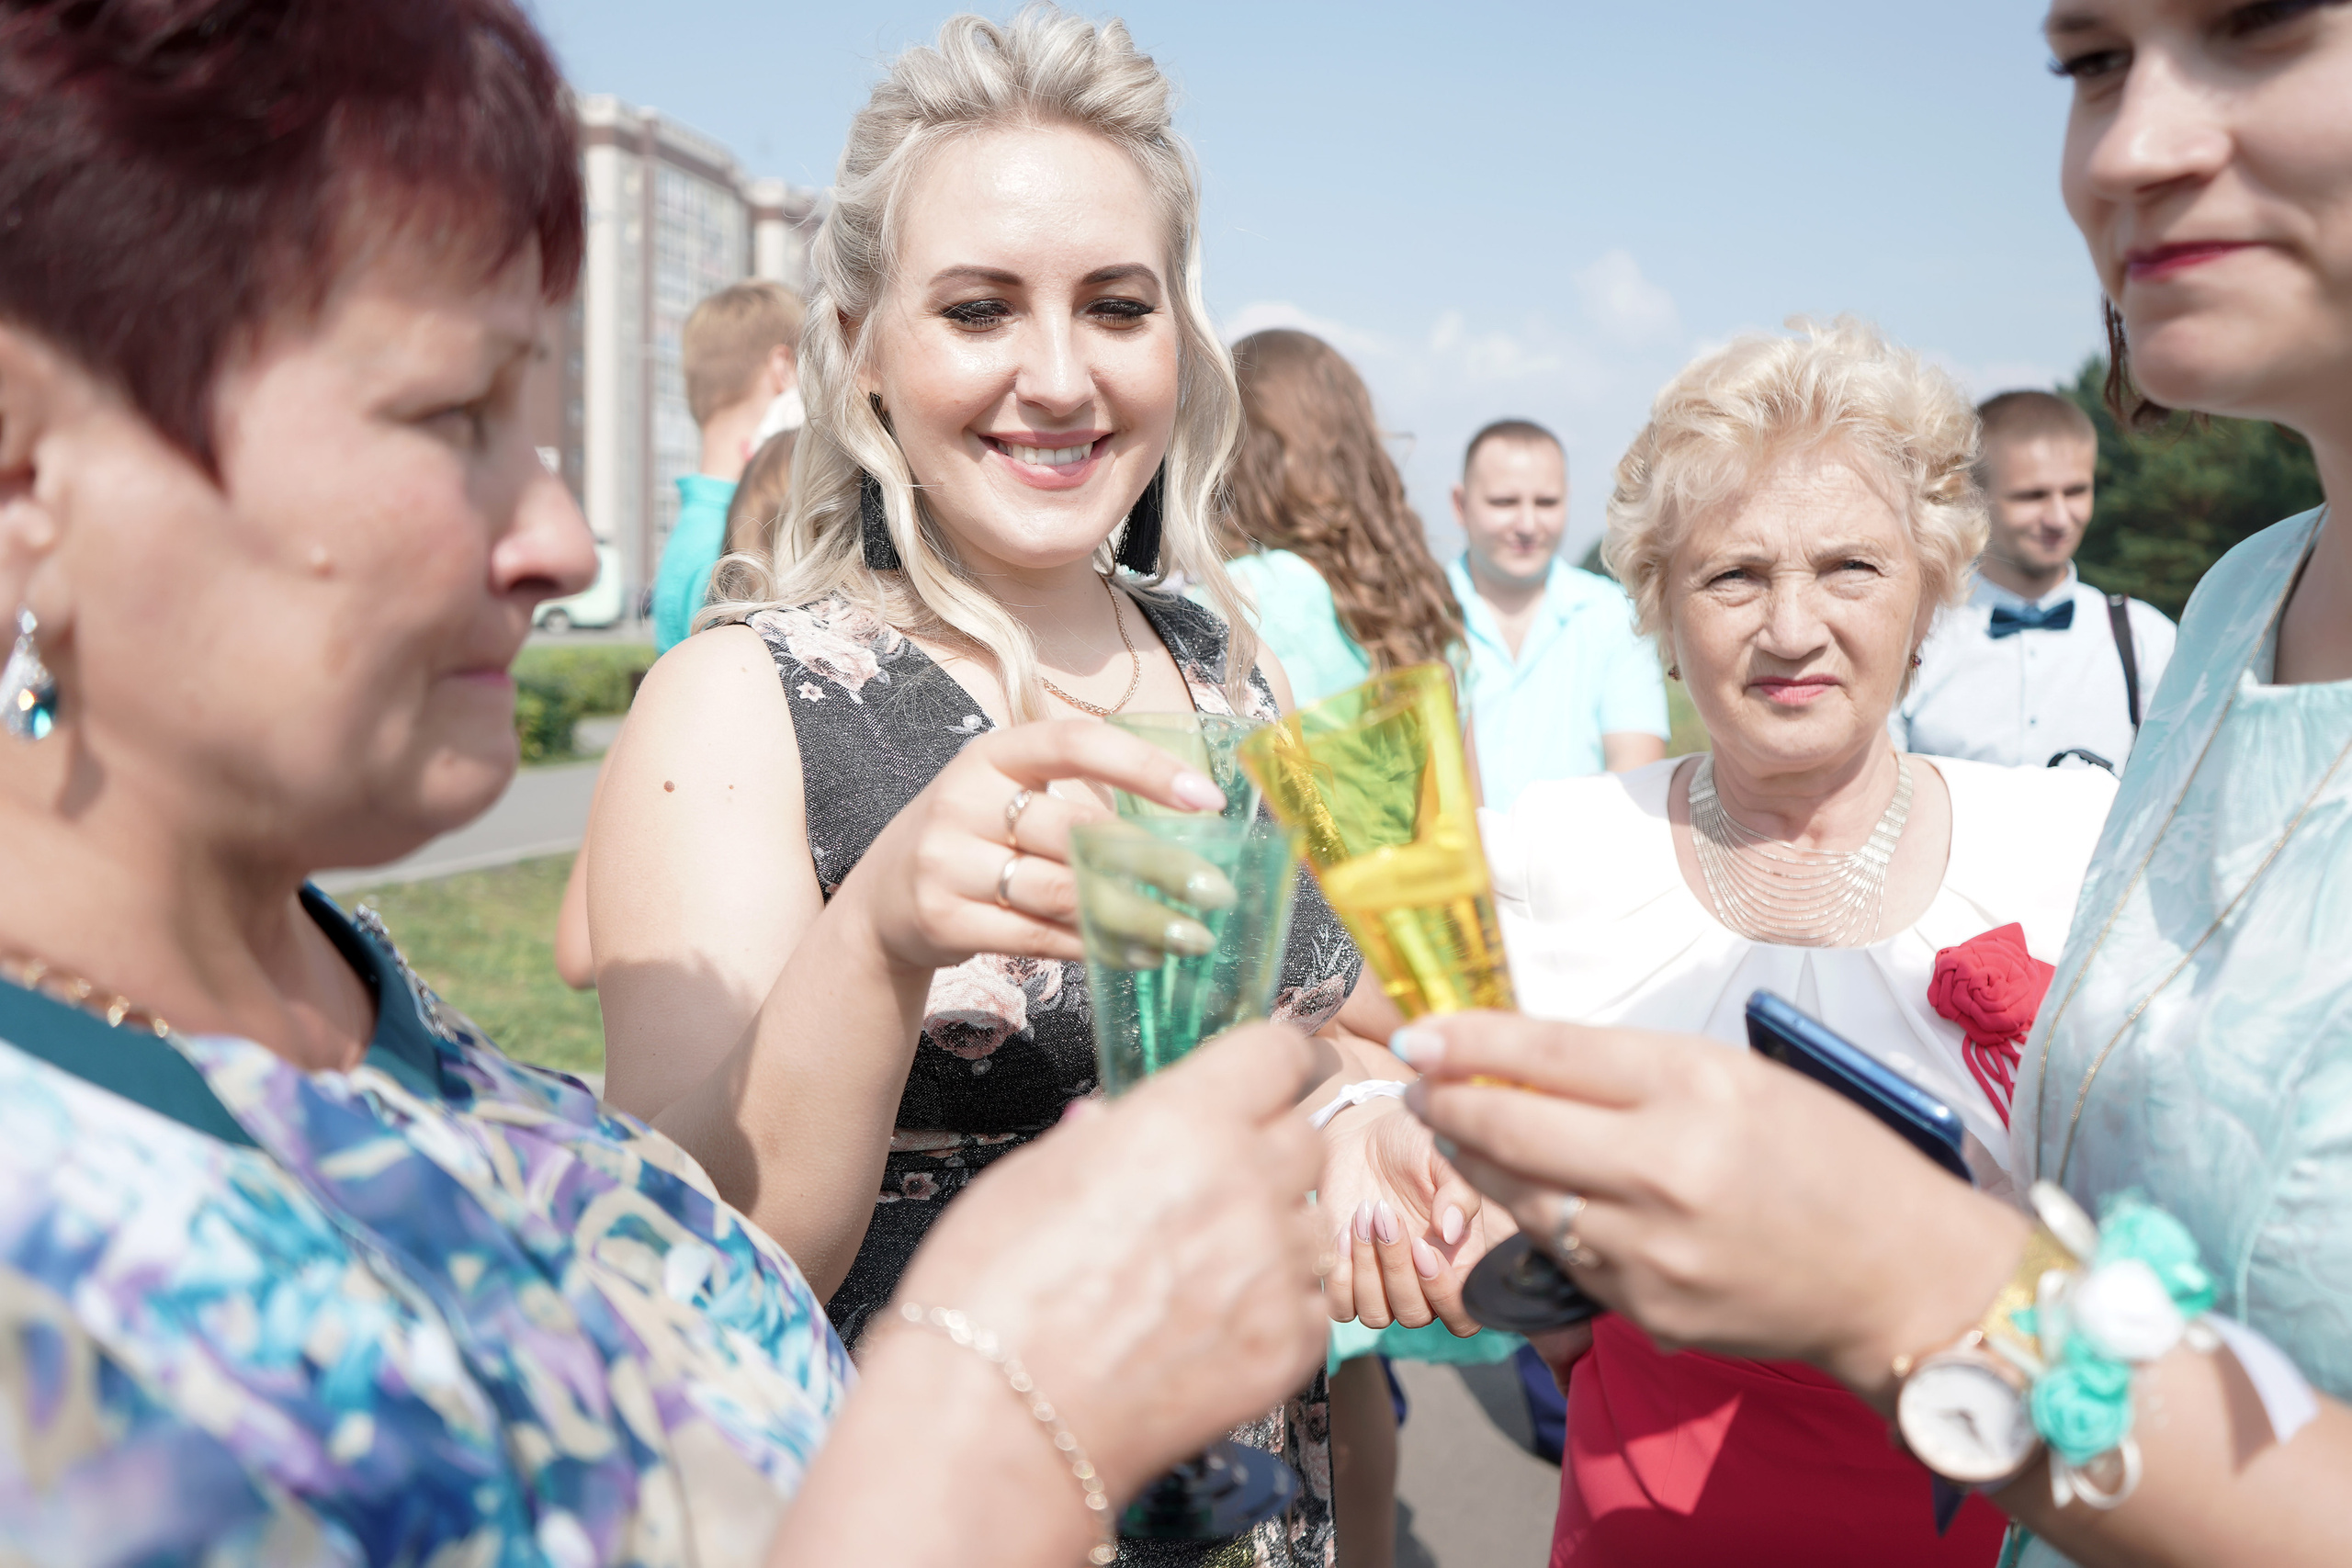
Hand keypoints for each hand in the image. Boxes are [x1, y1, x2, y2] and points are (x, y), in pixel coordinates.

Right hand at [835, 719, 1229, 975]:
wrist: (883, 899)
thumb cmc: (975, 838)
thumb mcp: (1008, 796)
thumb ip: (1077, 801)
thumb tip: (1189, 829)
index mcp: (993, 754)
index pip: (1075, 744)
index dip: (1144, 768)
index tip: (1207, 799)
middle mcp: (964, 799)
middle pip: (1077, 831)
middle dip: (1157, 864)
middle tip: (1216, 891)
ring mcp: (947, 861)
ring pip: (1060, 891)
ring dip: (1135, 917)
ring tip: (1189, 936)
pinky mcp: (943, 919)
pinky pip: (1035, 936)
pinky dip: (1093, 947)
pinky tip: (1137, 955)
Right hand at [891, 1024, 1329, 1496]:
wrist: (996, 1423)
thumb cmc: (991, 1291)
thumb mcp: (1031, 1174)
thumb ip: (1102, 1137)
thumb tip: (1117, 1124)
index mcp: (1184, 1121)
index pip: (1278, 1053)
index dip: (1278, 1059)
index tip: (1275, 1072)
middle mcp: (1247, 1184)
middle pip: (1307, 1136)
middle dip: (1272, 1146)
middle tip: (1222, 1179)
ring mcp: (1275, 1270)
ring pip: (1312, 1223)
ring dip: (1276, 1230)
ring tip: (1202, 1265)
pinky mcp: (1289, 1347)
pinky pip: (1309, 1301)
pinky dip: (1274, 1304)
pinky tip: (1210, 1322)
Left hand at [1315, 1099, 1496, 1335]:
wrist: (1362, 1138)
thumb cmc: (1412, 1146)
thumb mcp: (1442, 1158)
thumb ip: (1457, 1192)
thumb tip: (1452, 1232)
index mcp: (1457, 1262)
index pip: (1462, 1314)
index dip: (1445, 1293)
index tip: (1424, 1246)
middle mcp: (1421, 1283)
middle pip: (1415, 1314)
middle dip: (1397, 1267)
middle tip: (1385, 1215)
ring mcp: (1380, 1285)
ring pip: (1377, 1314)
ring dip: (1367, 1272)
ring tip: (1361, 1218)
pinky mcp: (1345, 1279)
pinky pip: (1341, 1308)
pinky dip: (1339, 1281)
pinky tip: (1342, 1235)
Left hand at [1397, 1012, 2027, 1405]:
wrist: (1900, 1277)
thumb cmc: (1828, 1157)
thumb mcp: (1740, 1078)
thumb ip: (1634, 1070)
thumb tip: (1525, 1059)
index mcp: (1696, 1089)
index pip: (1549, 1056)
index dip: (1469, 1043)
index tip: (1420, 1037)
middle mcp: (1666, 1168)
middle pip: (1511, 1130)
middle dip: (1447, 1104)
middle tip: (1418, 1084)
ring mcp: (1651, 1249)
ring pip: (1521, 1198)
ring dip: (1478, 1162)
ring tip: (1459, 1131)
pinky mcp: (1646, 1310)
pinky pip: (1566, 1253)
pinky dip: (1542, 1217)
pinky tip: (1537, 1193)